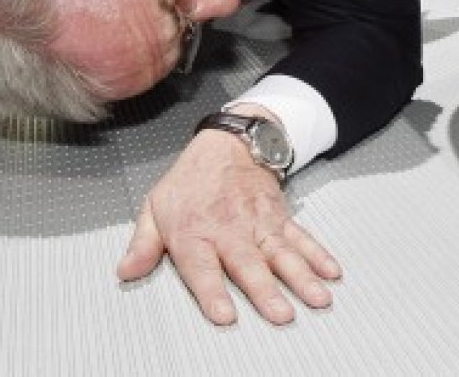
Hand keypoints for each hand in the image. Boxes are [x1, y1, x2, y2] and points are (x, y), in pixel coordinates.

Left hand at [118, 112, 339, 325]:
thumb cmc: (191, 181)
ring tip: (317, 298)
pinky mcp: (280, 219)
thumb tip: (126, 271)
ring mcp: (259, 225)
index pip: (203, 268)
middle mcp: (230, 231)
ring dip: (302, 277)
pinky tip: (332, 273)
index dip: (213, 292)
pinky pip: (302, 239)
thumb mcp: (156, 207)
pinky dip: (319, 255)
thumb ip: (143, 244)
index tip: (225, 315)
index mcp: (195, 233)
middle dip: (266, 291)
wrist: (228, 143)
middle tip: (281, 314)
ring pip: (283, 254)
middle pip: (250, 265)